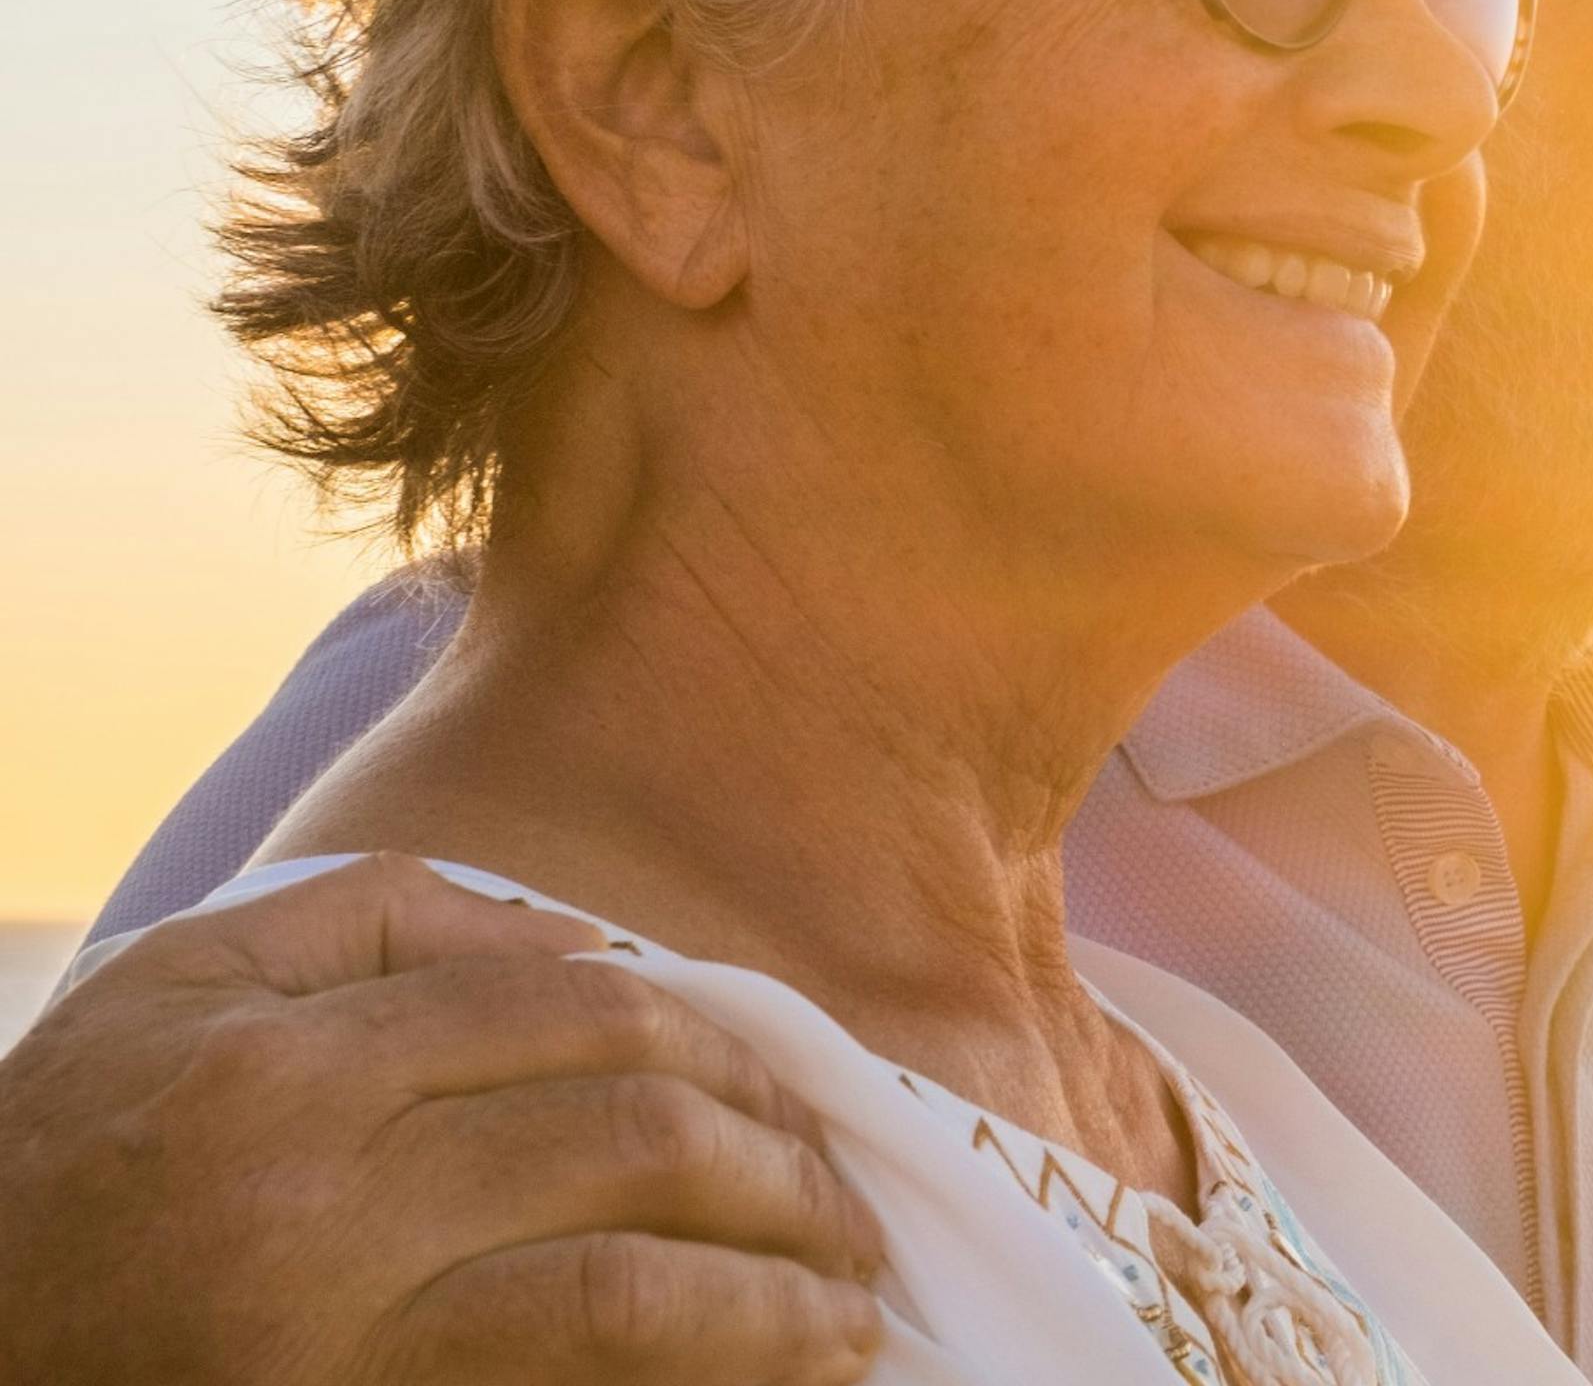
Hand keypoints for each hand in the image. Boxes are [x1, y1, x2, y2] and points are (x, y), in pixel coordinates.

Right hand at [0, 853, 885, 1383]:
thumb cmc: (72, 1165)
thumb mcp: (178, 992)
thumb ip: (376, 920)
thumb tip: (582, 938)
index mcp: (287, 1069)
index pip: (577, 1016)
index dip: (720, 1046)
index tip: (789, 1090)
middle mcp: (316, 1203)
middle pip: (626, 1144)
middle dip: (774, 1167)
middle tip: (843, 1202)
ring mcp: (337, 1346)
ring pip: (624, 1294)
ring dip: (773, 1298)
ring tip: (848, 1312)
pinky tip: (768, 1384)